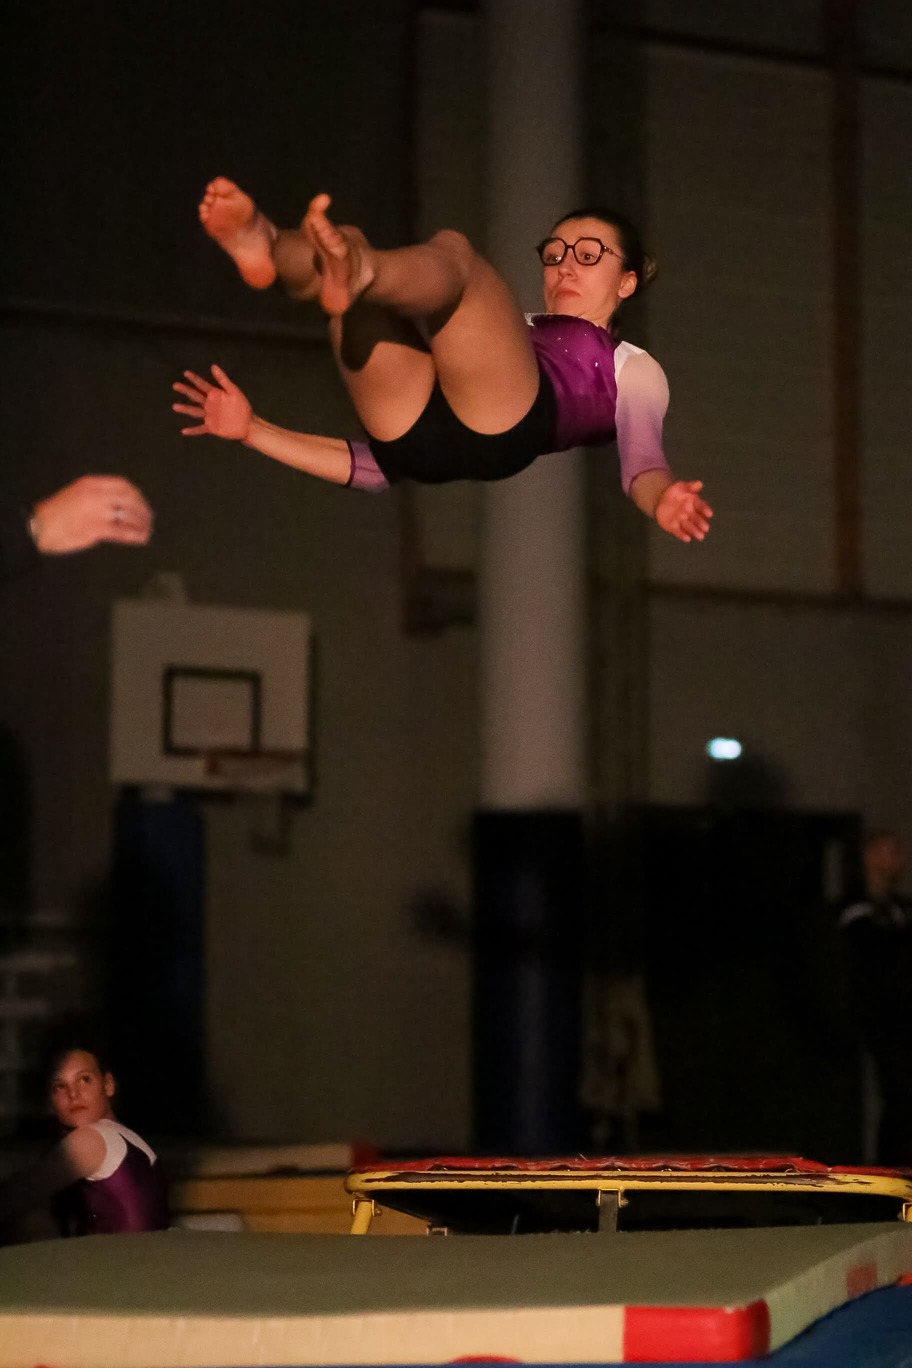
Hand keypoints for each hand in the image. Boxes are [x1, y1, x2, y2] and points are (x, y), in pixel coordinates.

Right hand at [31, 476, 152, 553]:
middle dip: (143, 508)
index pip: (123, 484)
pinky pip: (122, 532)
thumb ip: (96, 496)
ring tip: (147, 529)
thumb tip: (116, 504)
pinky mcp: (97, 529)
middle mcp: (96, 495)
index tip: (142, 501)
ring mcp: (97, 512)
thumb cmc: (54, 513)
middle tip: (149, 517)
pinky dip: (134, 535)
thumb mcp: (75, 494)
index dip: (136, 494)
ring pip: (128, 515)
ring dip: (141, 523)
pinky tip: (141, 538)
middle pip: (129, 499)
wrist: (39, 527)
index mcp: (91, 483)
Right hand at [172, 364, 252, 439]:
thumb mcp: (234, 391)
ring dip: (185, 409)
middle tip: (175, 385)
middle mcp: (210, 404)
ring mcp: (209, 416)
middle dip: (185, 390)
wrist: (248, 425)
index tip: (185, 373)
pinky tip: (184, 431)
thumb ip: (223, 380)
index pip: (202, 385)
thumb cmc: (243, 407)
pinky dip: (192, 430)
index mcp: (215, 394)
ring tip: (174, 406)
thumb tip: (213, 366)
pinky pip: (200, 429)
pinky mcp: (211, 427)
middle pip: (195, 396)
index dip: (194, 379)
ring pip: (194, 411)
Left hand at [655, 480, 712, 542]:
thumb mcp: (682, 486)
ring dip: (695, 531)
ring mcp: (681, 521)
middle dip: (701, 523)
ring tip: (701, 536)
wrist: (661, 499)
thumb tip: (699, 483)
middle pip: (696, 519)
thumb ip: (690, 486)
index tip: (709, 514)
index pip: (700, 506)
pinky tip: (688, 539)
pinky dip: (682, 535)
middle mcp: (689, 513)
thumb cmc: (675, 492)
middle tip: (706, 528)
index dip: (704, 510)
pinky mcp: (673, 527)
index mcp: (693, 503)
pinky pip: (678, 531)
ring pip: (689, 526)